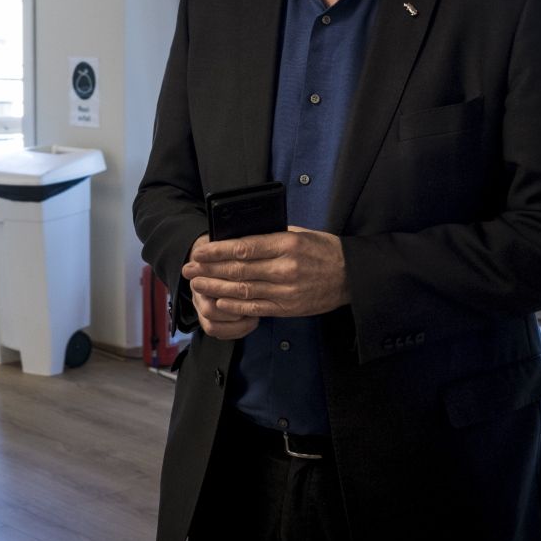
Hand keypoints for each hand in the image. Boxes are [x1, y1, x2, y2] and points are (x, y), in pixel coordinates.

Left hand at [183, 226, 348, 319]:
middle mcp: (285, 268)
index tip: (199, 250)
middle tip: (189, 269)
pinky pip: (255, 307)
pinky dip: (234, 306)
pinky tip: (219, 301)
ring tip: (198, 285)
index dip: (218, 250)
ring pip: (243, 290)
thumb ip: (271, 234)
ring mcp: (286, 291)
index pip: (244, 246)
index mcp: (287, 244)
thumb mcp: (300, 233)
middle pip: (239, 269)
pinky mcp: (288, 307)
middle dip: (209, 270)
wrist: (351, 276)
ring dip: (216, 288)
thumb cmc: (324, 250)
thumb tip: (239, 236)